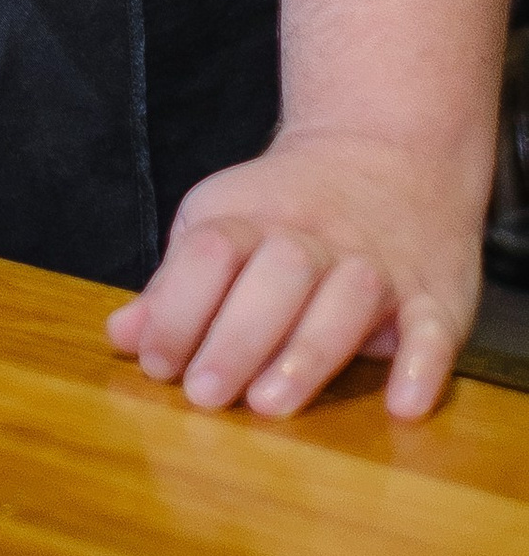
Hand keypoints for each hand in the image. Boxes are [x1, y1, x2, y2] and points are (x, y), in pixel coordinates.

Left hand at [104, 127, 485, 417]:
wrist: (388, 150)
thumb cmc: (285, 209)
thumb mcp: (220, 224)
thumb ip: (175, 287)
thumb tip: (121, 336)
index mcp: (253, 217)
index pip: (211, 251)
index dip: (178, 307)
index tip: (157, 363)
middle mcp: (316, 235)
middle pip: (278, 274)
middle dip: (237, 336)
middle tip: (205, 395)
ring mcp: (377, 263)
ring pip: (350, 295)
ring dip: (309, 351)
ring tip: (271, 403)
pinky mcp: (434, 296)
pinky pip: (433, 327)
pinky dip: (421, 365)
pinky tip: (402, 404)